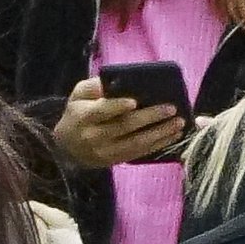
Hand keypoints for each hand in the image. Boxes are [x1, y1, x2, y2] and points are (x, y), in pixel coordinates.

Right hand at [52, 75, 185, 170]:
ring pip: (135, 143)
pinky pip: (138, 154)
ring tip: (179, 124)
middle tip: (171, 109)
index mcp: (83, 116)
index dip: (117, 107)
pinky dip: (157, 145)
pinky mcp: (115, 161)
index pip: (101, 111)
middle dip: (149, 118)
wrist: (66, 148)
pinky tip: (172, 137)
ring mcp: (105, 152)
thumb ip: (93, 86)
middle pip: (124, 127)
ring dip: (160, 134)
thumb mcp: (77, 95)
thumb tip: (115, 82)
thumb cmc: (77, 114)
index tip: (135, 101)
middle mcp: (94, 136)